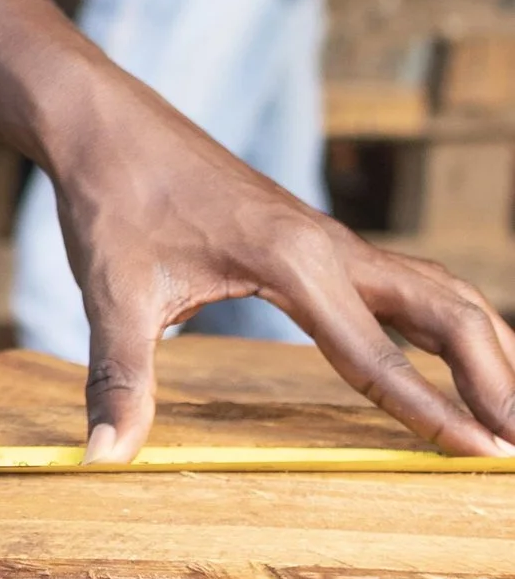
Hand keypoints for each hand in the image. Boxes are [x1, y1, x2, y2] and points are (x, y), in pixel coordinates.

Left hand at [50, 84, 514, 460]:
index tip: (487, 459)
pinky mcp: (321, 240)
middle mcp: (330, 247)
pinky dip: (455, 322)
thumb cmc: (111, 200)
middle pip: (445, 312)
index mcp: (292, 261)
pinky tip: (471, 357)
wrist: (103, 120)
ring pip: (441, 290)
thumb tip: (104, 458)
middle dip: (496, 379)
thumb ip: (120, 377)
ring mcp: (332, 240)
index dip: (437, 414)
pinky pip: (412, 282)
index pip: (380, 357)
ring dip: (488, 347)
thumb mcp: (111, 292)